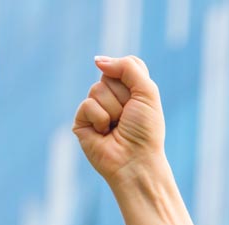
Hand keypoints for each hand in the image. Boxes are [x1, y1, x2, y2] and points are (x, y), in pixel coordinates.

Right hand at [71, 54, 166, 185]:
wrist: (135, 161)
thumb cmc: (145, 131)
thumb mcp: (147, 93)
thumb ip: (129, 67)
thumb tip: (97, 60)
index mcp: (131, 90)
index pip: (125, 65)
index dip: (131, 78)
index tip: (139, 98)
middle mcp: (112, 97)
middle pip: (109, 75)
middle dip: (123, 96)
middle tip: (129, 117)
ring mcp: (95, 108)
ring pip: (97, 89)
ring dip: (113, 110)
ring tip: (117, 127)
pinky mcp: (82, 121)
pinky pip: (87, 105)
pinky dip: (100, 119)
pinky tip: (105, 133)